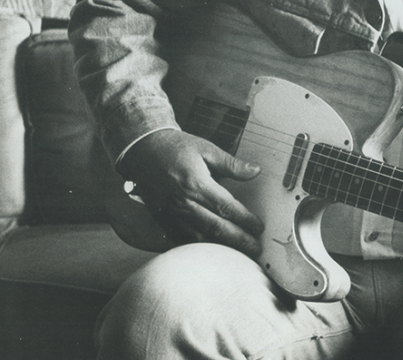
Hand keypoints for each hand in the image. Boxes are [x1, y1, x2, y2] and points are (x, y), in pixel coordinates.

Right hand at [121, 129, 264, 257]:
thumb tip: (255, 171)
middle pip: (215, 227)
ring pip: (199, 238)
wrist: (143, 150)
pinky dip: (198, 247)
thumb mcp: (206, 148)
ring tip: (239, 254)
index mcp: (196, 184)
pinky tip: (211, 252)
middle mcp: (184, 202)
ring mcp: (172, 213)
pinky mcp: (164, 218)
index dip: (245, 219)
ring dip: (220, 248)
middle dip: (238, 240)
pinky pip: (182, 238)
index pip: (226, 207)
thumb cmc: (176, 148)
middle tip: (255, 248)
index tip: (259, 227)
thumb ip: (232, 164)